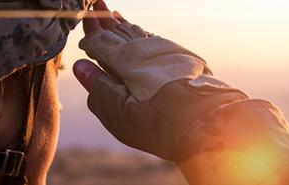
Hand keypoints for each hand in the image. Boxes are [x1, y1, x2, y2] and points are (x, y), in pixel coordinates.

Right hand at [71, 0, 247, 161]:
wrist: (208, 120)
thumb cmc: (160, 122)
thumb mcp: (119, 112)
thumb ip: (98, 87)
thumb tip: (81, 67)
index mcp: (126, 58)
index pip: (100, 41)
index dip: (90, 35)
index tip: (83, 28)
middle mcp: (146, 47)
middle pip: (120, 31)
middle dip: (105, 22)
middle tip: (96, 7)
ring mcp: (167, 50)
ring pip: (139, 33)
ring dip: (125, 25)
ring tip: (115, 16)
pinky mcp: (184, 58)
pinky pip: (156, 41)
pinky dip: (144, 35)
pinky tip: (142, 35)